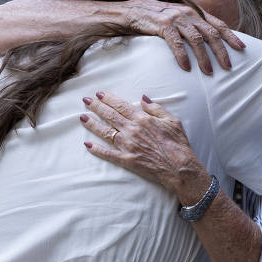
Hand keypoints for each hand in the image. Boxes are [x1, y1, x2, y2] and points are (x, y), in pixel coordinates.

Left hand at [80, 90, 210, 203]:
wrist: (179, 167)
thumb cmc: (178, 144)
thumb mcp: (172, 121)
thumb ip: (156, 109)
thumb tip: (143, 98)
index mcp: (143, 120)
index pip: (121, 106)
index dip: (109, 99)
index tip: (99, 94)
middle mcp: (132, 131)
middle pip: (110, 116)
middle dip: (96, 107)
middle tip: (86, 101)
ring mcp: (128, 146)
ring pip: (105, 132)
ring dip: (92, 124)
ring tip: (82, 117)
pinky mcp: (127, 160)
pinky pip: (108, 154)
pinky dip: (97, 150)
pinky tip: (87, 145)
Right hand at [124, 0, 245, 74]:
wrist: (134, 10)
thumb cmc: (160, 18)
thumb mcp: (181, 19)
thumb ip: (195, 27)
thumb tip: (212, 42)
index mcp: (196, 12)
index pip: (219, 24)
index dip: (231, 37)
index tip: (242, 49)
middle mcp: (189, 14)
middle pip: (211, 34)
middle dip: (221, 52)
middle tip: (228, 67)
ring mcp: (176, 18)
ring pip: (197, 39)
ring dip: (204, 58)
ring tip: (208, 72)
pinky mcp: (163, 25)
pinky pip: (176, 42)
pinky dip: (182, 56)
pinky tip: (186, 68)